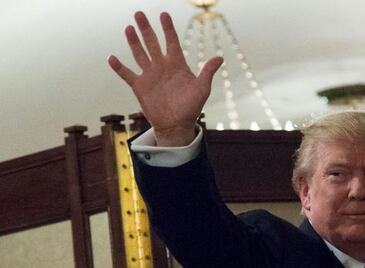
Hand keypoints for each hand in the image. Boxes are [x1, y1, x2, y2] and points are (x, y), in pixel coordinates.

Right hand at [108, 11, 223, 145]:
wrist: (177, 124)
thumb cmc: (192, 107)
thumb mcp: (202, 88)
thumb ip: (207, 72)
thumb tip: (220, 58)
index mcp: (177, 64)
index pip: (171, 41)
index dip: (168, 28)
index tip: (164, 14)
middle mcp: (162, 66)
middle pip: (152, 43)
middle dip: (146, 29)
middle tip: (139, 13)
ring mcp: (150, 75)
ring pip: (139, 54)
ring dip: (134, 42)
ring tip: (129, 28)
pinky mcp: (140, 86)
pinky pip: (127, 74)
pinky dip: (119, 67)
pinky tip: (112, 58)